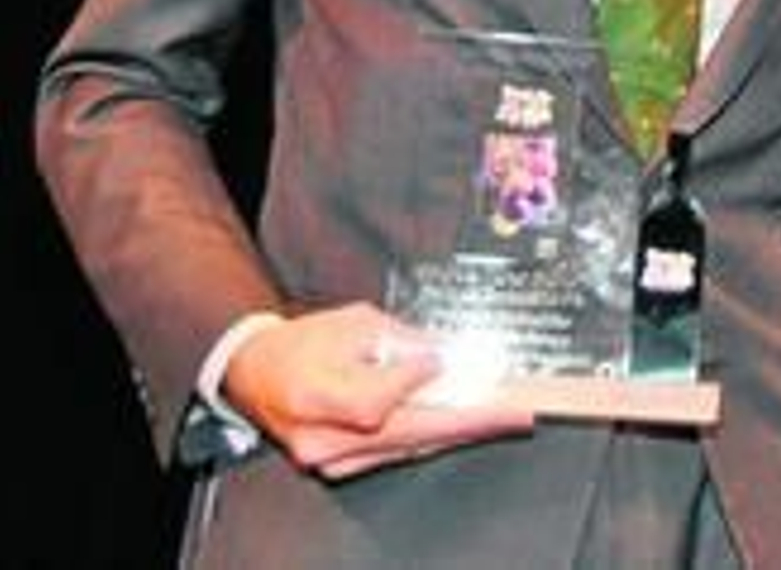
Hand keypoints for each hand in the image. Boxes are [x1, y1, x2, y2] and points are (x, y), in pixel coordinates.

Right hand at [222, 301, 534, 478]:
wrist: (257, 373)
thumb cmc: (303, 342)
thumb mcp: (354, 322)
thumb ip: (403, 339)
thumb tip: (447, 352)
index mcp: (316, 392)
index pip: (381, 399)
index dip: (422, 379)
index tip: (457, 361)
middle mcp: (323, 436)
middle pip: (408, 432)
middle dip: (469, 420)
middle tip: (516, 410)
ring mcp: (332, 458)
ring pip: (409, 446)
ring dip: (461, 431)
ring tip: (504, 417)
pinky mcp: (342, 465)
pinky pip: (399, 452)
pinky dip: (434, 437)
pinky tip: (466, 426)